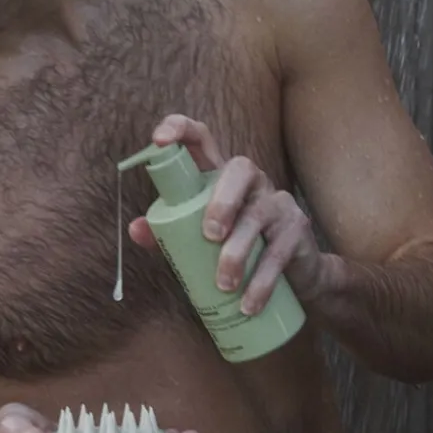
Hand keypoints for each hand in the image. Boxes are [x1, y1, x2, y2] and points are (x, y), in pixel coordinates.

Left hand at [128, 114, 327, 313]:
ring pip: (258, 214)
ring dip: (239, 251)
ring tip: (224, 284)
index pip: (202, 139)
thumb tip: (136, 229)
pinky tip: (248, 303)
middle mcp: (251, 181)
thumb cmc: (237, 250)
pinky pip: (279, 251)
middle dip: (222, 200)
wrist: (295, 278)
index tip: (158, 140)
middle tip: (209, 235)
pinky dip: (261, 281)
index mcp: (219, 176)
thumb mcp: (197, 242)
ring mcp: (277, 202)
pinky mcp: (297, 228)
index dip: (179, 130)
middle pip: (239, 168)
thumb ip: (166, 234)